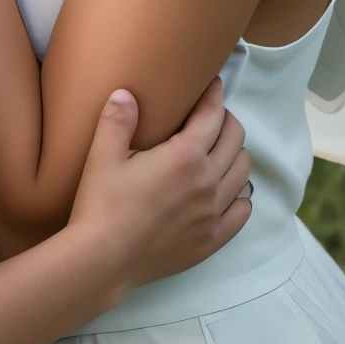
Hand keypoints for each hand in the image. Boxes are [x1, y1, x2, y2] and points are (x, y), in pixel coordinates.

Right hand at [68, 78, 250, 304]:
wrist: (102, 260)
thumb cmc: (101, 204)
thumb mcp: (102, 156)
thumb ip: (118, 120)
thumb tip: (126, 92)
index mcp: (185, 156)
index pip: (213, 115)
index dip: (213, 95)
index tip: (213, 84)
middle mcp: (208, 182)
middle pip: (236, 139)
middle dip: (226, 121)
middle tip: (209, 118)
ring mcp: (214, 214)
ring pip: (243, 173)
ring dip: (234, 155)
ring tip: (216, 152)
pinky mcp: (212, 240)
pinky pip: (242, 211)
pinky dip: (238, 196)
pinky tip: (223, 192)